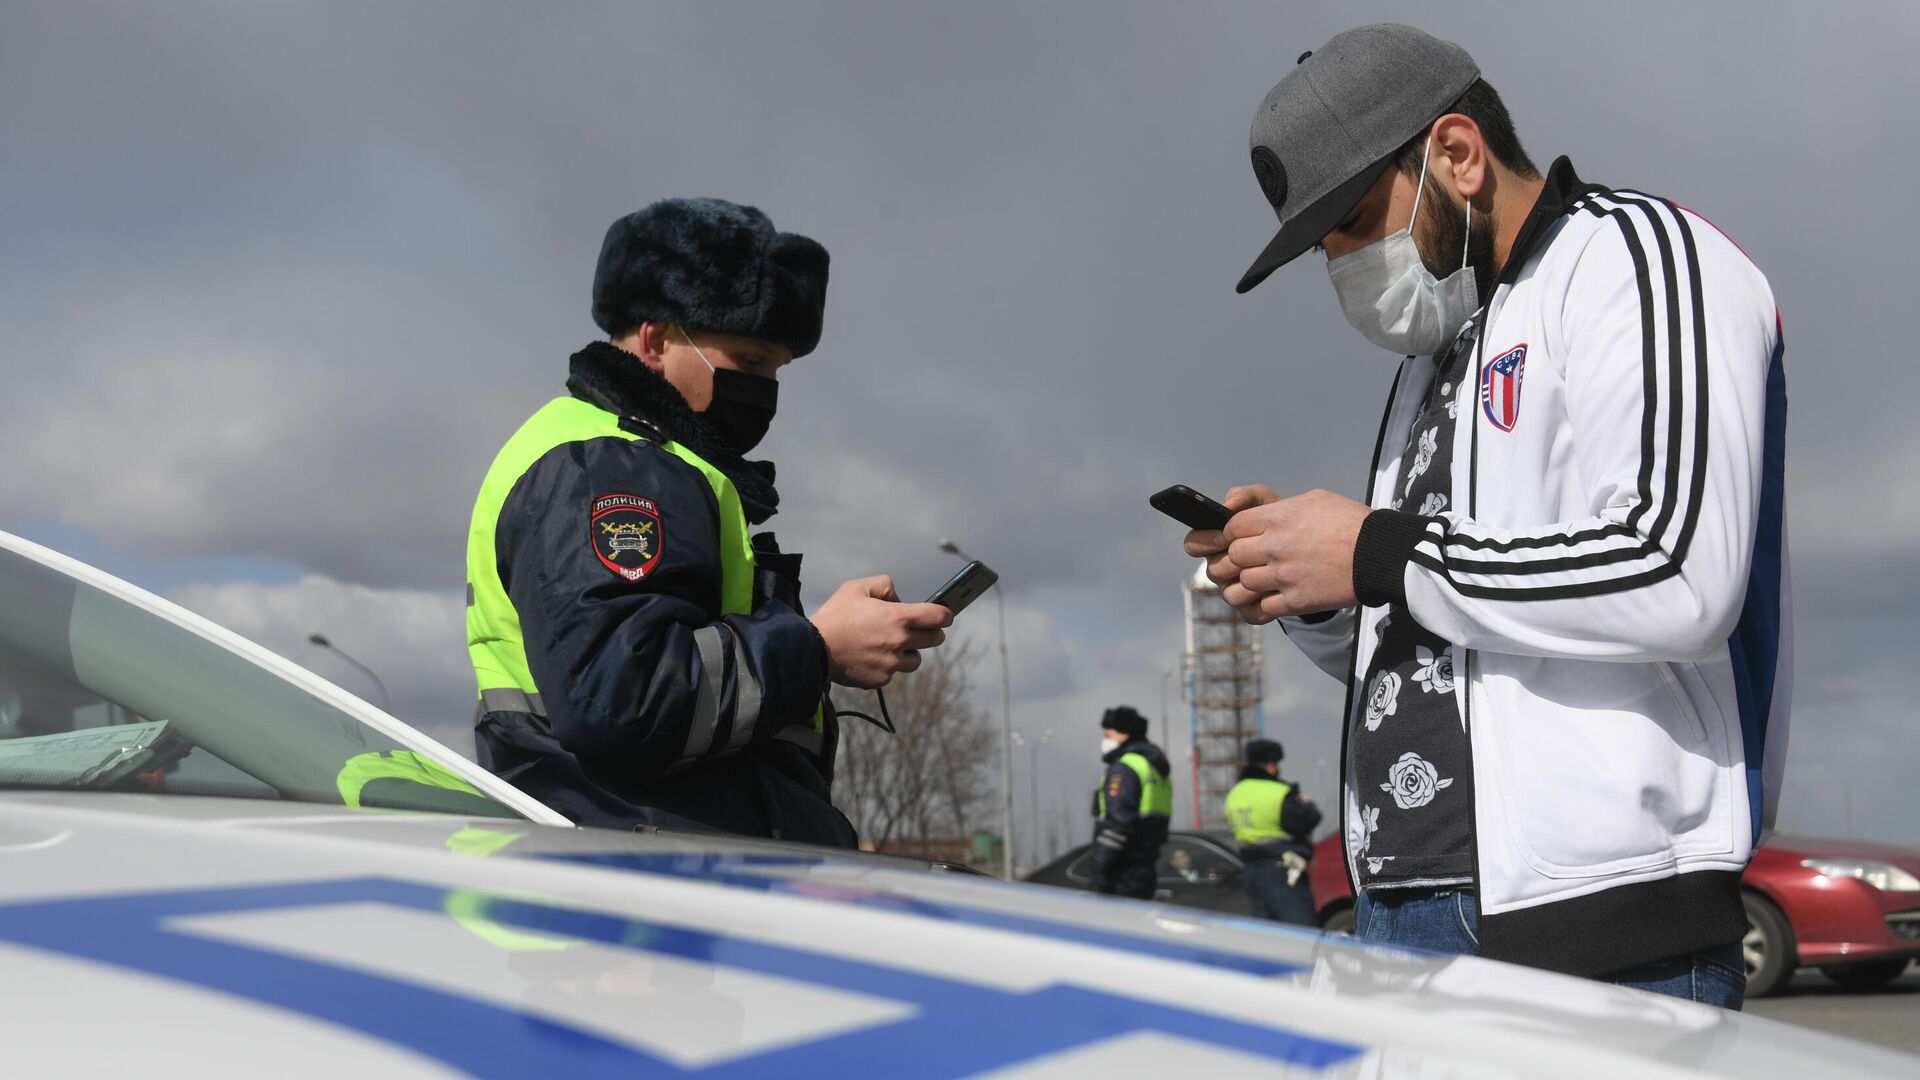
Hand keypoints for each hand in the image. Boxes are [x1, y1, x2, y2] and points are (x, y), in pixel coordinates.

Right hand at [810, 575, 952, 688]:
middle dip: (931, 632)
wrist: (813, 649)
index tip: (945, 615)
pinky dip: (888, 665)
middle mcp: (900, 642)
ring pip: (916, 660)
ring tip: (891, 645)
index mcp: (898, 617)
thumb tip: (899, 599)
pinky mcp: (881, 680)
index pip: (939, 616)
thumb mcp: (857, 587)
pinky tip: (871, 657)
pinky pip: (894, 672)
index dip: (945, 614)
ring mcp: (892, 664)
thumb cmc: (836, 616)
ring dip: (910, 652)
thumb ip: (885, 586)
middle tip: (920, 629)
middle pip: (934, 639)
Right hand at [1183, 486, 1281, 623]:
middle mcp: (1221, 568)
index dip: (1204, 541)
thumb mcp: (1266, 503)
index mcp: (1215, 542)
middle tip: (1252, 554)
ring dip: (1247, 581)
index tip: (1223, 536)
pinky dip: (1263, 602)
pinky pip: (1249, 612)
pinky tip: (1279, 588)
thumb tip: (1228, 504)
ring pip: (1229, 594)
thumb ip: (1245, 496)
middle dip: (1230, 561)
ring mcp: (1235, 590)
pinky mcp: (1252, 611)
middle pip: (1212, 570)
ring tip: (1268, 570)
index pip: (1193, 544)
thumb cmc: (1280, 522)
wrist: (1309, 547)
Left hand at [1223, 488, 1370, 619]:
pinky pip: (1261, 607)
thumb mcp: (1313, 499)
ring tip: (1254, 582)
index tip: (1237, 539)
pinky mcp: (1296, 601)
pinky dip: (1262, 604)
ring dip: (1245, 584)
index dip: (1230, 534)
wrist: (1380, 554)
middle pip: (1232, 557)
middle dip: (1234, 560)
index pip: (1231, 528)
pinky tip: (1270, 598)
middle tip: (1241, 562)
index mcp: (1277, 518)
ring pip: (1241, 585)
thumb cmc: (1350, 522)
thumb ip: (1278, 508)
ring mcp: (1284, 576)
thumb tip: (1255, 516)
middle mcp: (1275, 547)